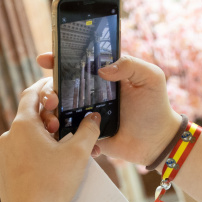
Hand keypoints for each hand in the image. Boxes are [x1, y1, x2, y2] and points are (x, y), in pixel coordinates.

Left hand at [0, 78, 100, 201]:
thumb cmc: (54, 183)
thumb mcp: (78, 153)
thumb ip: (88, 130)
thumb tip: (93, 117)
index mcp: (22, 126)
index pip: (31, 95)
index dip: (44, 86)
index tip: (55, 84)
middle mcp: (9, 138)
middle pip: (30, 117)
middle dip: (50, 117)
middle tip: (68, 124)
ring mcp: (5, 157)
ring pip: (27, 138)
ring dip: (45, 137)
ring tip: (66, 148)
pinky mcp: (6, 173)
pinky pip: (23, 156)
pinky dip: (37, 154)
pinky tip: (53, 166)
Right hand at [36, 53, 181, 166]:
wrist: (156, 142)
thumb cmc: (155, 107)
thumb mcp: (150, 78)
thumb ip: (131, 65)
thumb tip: (102, 69)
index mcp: (100, 77)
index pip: (74, 64)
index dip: (57, 60)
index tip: (44, 59)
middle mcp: (87, 94)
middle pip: (56, 87)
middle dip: (46, 91)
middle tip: (51, 99)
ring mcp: (83, 115)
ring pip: (55, 111)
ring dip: (48, 114)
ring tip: (54, 122)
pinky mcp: (83, 134)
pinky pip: (64, 133)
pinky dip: (60, 133)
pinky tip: (62, 135)